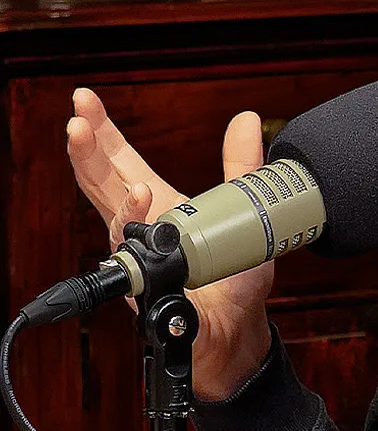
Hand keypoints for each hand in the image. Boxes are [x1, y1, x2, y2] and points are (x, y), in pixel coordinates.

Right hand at [66, 87, 274, 400]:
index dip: (103, 132)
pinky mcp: (148, 282)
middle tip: (77, 115)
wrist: (237, 332)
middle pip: (102, 180)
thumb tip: (247, 118)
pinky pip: (131, 252)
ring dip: (96, 173)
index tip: (85, 98)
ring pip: (107, 211)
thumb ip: (243, 165)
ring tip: (88, 137)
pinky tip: (138, 196)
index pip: (122, 162)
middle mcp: (142, 229)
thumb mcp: (244, 210)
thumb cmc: (235, 278)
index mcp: (161, 205)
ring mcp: (139, 257)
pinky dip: (133, 220)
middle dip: (85, 146)